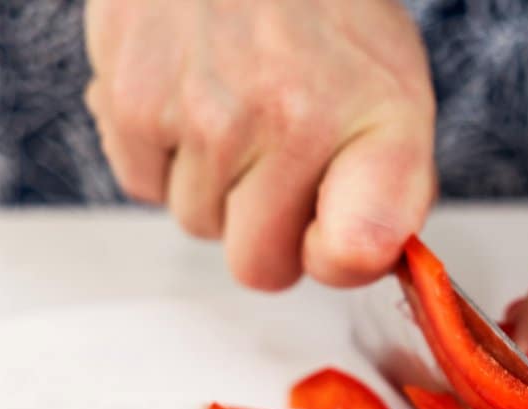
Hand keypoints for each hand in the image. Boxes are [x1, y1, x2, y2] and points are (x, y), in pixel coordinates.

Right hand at [84, 0, 435, 288]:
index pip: (354, 251)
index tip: (330, 236)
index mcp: (377, 123)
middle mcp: (294, 120)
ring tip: (233, 103)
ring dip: (211, 182)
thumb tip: (351, 264)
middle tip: (276, 153)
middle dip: (263, 226)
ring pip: (197, 223)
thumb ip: (390, 193)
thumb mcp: (393, 94)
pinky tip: (188, 90)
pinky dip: (161, 152)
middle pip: (258, 265)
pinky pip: (144, 186)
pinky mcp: (134, 102)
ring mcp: (208, 114)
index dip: (335, 260)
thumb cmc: (322, 17)